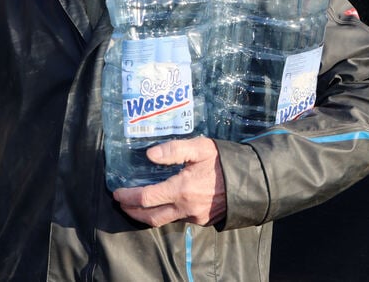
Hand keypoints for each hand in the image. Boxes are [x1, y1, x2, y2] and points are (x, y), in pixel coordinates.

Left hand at [111, 137, 225, 226]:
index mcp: (182, 190)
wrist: (252, 180)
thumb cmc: (223, 161)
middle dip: (132, 211)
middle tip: (121, 203)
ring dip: (146, 215)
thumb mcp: (199, 147)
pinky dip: (165, 214)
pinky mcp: (203, 220)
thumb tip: (149, 155)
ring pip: (164, 221)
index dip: (128, 197)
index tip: (116, 193)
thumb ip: (173, 150)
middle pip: (150, 217)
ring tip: (135, 205)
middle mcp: (186, 208)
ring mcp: (195, 216)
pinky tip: (161, 203)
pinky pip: (178, 219)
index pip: (146, 198)